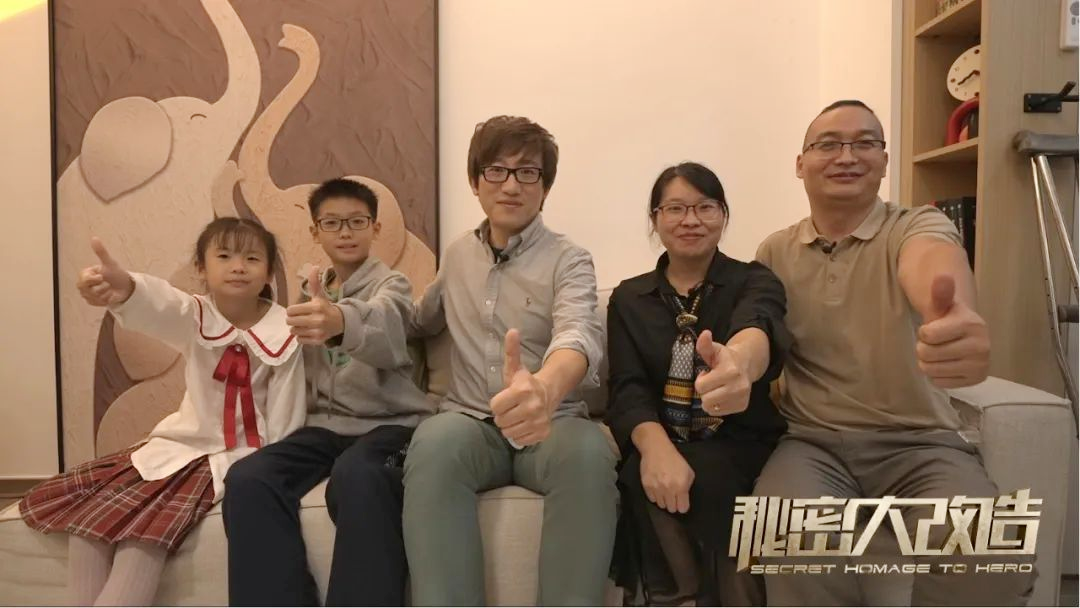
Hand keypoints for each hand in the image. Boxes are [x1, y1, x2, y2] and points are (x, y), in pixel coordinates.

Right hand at [77, 237, 133, 305]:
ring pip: (94, 298)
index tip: (102, 277)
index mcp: (85, 274)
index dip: (93, 280)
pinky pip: (98, 303)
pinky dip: (106, 300)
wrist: (126, 286)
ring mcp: (87, 294)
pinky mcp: (93, 302)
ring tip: (110, 289)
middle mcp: (83, 284)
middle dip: (101, 288)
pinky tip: (110, 295)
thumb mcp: (109, 263)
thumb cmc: (117, 274)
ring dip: (106, 294)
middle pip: (87, 291)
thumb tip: (94, 238)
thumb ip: (101, 252)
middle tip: (108, 284)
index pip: (83, 280)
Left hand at [286, 266, 344, 344]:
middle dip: (292, 319)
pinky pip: (300, 340)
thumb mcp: (320, 295)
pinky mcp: (318, 340)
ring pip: (294, 331)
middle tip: (299, 318)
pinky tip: (308, 331)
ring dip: (296, 328)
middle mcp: (317, 319)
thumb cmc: (325, 307)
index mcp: (316, 306)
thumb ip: (314, 282)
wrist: (340, 323)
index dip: (292, 310)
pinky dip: (301, 337)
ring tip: (304, 325)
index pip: (291, 310)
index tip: (297, 310)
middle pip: (290, 321)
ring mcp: (318, 331)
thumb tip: (314, 266)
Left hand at [490, 329, 551, 446]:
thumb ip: (511, 351)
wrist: (549, 394)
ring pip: (508, 433)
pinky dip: (520, 434)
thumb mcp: (515, 368)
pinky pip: (520, 440)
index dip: (498, 403)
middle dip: (503, 415)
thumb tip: (512, 330)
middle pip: (500, 421)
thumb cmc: (525, 383)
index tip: (506, 398)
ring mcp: (538, 421)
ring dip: (510, 425)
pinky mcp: (542, 433)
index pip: (494, 407)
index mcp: (522, 390)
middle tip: (512, 407)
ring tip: (518, 415)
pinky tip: (526, 423)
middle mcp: (532, 407)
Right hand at [639, 438, 694, 513]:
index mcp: (681, 486)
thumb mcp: (688, 471)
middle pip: (671, 509)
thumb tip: (684, 497)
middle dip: (673, 503)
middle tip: (673, 495)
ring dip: (664, 500)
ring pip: (661, 505)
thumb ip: (688, 486)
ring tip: (664, 490)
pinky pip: (652, 499)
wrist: (656, 449)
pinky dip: (655, 496)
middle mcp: (669, 489)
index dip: (683, 506)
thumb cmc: (673, 459)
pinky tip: (657, 487)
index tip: (681, 502)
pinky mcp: (646, 486)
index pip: (682, 508)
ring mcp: (656, 488)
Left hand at [694, 330, 751, 416]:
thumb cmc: (725, 358)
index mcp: (730, 371)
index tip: (706, 373)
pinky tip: (721, 395)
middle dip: (704, 391)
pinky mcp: (742, 406)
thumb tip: (705, 334)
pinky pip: (718, 413)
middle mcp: (738, 386)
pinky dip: (716, 406)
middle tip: (710, 383)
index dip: (700, 380)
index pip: (701, 386)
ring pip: (711, 408)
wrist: (746, 364)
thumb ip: (705, 344)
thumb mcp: (714, 349)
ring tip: (715, 389)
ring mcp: (742, 398)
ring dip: (709, 399)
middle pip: (705, 400)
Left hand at [916, 275, 989, 387]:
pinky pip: (938, 382)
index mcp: (973, 324)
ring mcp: (981, 365)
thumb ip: (940, 293)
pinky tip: (948, 364)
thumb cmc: (949, 319)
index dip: (924, 332)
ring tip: (940, 353)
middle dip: (925, 348)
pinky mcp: (976, 380)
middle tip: (937, 342)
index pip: (927, 335)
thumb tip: (943, 276)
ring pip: (930, 370)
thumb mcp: (942, 305)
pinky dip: (937, 375)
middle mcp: (982, 346)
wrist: (966, 335)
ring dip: (928, 362)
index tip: (935, 328)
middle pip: (926, 354)